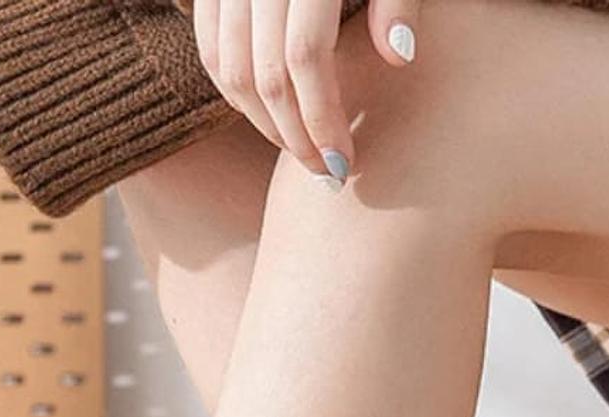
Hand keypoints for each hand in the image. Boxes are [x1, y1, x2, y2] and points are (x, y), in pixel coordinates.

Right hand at [193, 0, 418, 184]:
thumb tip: (397, 57)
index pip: (305, 59)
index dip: (323, 118)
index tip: (344, 162)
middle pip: (265, 76)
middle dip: (295, 136)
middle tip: (325, 173)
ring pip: (231, 72)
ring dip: (263, 125)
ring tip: (300, 150)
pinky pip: (211, 51)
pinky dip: (236, 93)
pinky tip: (268, 118)